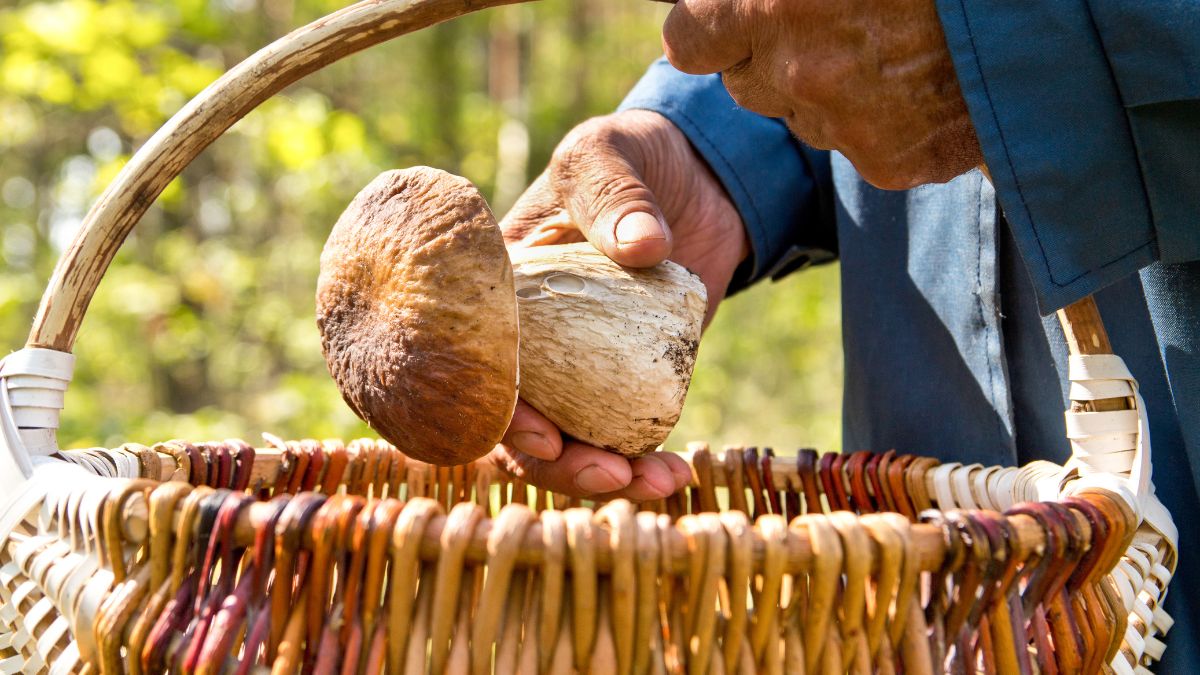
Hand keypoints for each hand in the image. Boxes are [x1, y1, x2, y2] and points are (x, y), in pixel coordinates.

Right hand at [488, 109, 747, 500]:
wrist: (695, 177)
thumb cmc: (629, 157)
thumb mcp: (608, 154)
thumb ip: (614, 192)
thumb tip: (642, 248)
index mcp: (497, 295)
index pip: (474, 365)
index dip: (497, 412)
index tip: (543, 433)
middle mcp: (529, 341)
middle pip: (517, 424)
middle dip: (555, 464)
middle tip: (607, 474)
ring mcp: (579, 366)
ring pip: (569, 442)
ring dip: (600, 476)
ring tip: (656, 484)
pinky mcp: (628, 379)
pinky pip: (622, 432)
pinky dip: (643, 461)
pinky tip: (676, 474)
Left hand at [661, 0, 981, 188]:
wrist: (1033, 15)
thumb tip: (734, 12)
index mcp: (775, 7)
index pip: (690, 41)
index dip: (712, 32)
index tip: (732, 24)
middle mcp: (799, 74)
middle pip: (747, 86)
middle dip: (775, 61)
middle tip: (835, 26)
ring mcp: (844, 126)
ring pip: (805, 119)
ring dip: (832, 93)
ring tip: (893, 51)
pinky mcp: (888, 164)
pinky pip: (860, 148)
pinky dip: (884, 126)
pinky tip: (924, 86)